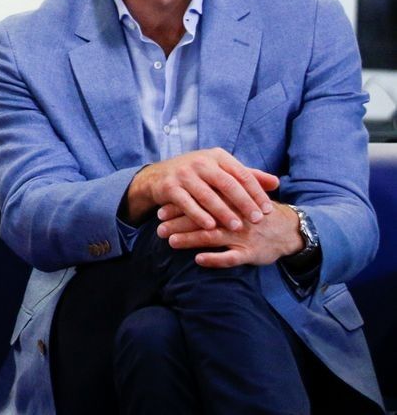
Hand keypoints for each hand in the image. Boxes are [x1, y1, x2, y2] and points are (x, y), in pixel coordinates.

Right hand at [125, 148, 278, 230]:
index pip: (242, 174)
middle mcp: (201, 162)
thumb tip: (276, 182)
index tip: (267, 209)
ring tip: (236, 226)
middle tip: (256, 219)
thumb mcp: (221, 170)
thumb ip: (247, 176)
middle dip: (243, 203)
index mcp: (217, 156)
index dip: (256, 192)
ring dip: (223, 212)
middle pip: (227, 183)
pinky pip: (186, 203)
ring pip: (207, 195)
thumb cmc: (197, 174)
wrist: (158, 176)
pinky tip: (210, 226)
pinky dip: (199, 215)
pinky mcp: (170, 187)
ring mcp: (184, 174)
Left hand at [156, 202, 303, 267]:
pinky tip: (200, 260)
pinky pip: (232, 258)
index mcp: (231, 201)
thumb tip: (191, 187)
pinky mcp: (251, 253)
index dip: (180, 206)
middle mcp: (235, 217)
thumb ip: (220, 191)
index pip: (201, 201)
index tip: (161, 210)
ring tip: (171, 242)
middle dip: (179, 223)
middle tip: (159, 228)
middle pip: (203, 219)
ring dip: (191, 239)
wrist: (289, 230)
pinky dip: (216, 259)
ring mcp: (243, 236)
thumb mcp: (242, 196)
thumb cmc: (257, 212)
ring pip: (213, 237)